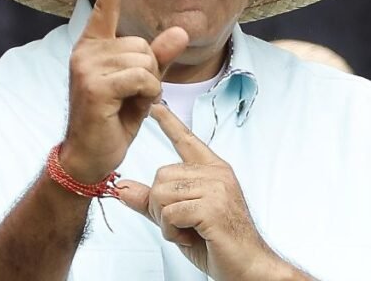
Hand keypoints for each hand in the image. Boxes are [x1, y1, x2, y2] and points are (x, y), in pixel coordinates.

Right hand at [60, 0, 189, 181]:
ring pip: (146, 61)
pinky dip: (148, 94)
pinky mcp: (95, 86)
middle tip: (130, 96)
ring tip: (127, 104)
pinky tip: (128, 108)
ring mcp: (87, 67)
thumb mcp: (142, 85)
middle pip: (144, 44)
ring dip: (149, 86)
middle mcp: (86, 52)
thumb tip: (181, 30)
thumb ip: (160, 57)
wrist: (90, 156)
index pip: (106, 9)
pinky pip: (143, 77)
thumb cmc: (113, 119)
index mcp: (93, 47)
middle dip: (150, 72)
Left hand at [118, 104, 302, 280]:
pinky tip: (192, 235)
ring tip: (189, 230)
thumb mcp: (179, 220)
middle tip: (181, 224)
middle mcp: (216, 174)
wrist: (247, 266)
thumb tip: (123, 188)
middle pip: (161, 176)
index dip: (169, 122)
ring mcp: (216, 188)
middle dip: (159, 206)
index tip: (156, 106)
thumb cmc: (219, 243)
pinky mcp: (212, 206)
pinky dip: (172, 231)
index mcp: (213, 171)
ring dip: (166, 221)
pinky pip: (169, 213)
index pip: (187, 140)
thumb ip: (152, 202)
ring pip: (162, 194)